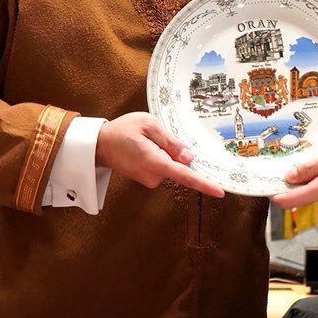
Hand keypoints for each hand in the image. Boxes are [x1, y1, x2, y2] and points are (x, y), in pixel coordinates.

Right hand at [96, 113, 223, 197]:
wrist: (98, 144)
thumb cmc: (122, 131)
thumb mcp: (149, 125)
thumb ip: (172, 141)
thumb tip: (190, 157)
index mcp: (155, 162)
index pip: (185, 176)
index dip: (204, 184)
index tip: (219, 191)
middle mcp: (153, 175)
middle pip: (178, 164)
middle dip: (174, 149)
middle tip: (154, 136)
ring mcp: (148, 179)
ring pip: (170, 164)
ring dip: (164, 152)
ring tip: (144, 141)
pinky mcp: (146, 178)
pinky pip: (162, 166)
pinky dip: (158, 156)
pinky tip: (143, 147)